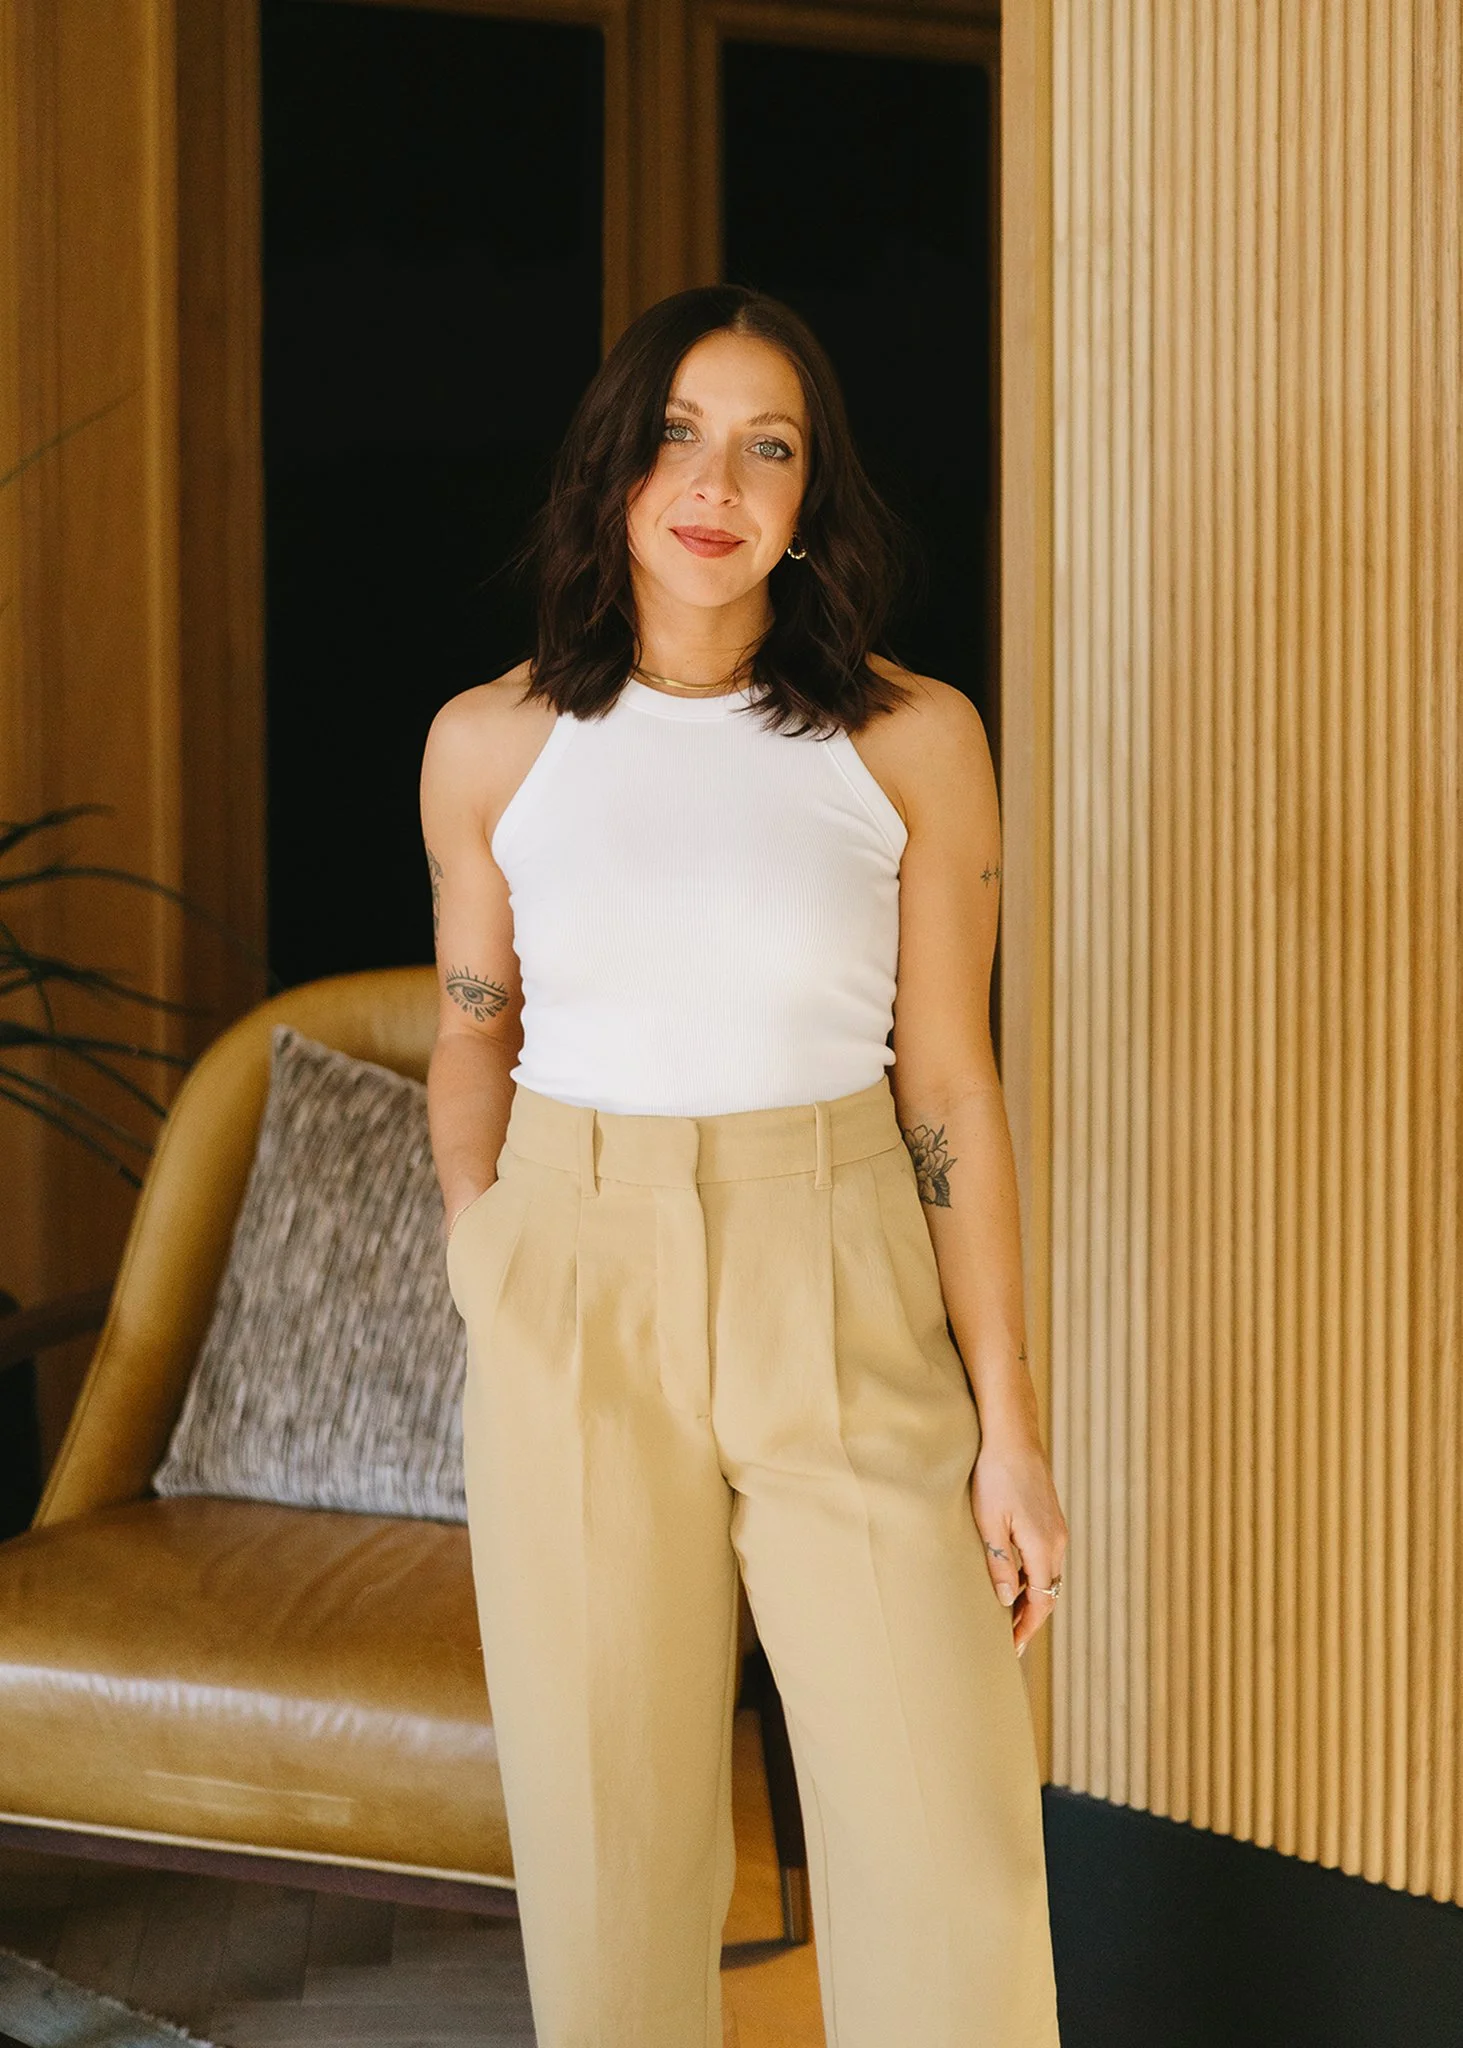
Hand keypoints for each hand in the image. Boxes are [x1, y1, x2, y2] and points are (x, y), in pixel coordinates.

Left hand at [969, 1434, 1068, 1657]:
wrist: (1011, 1434)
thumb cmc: (994, 1475)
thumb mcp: (988, 1523)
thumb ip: (998, 1564)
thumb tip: (1005, 1600)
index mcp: (1043, 1548)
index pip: (1040, 1602)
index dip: (1026, 1628)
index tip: (1012, 1649)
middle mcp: (1056, 1541)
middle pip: (1047, 1592)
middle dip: (1029, 1618)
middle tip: (1009, 1641)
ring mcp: (1056, 1527)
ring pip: (1046, 1574)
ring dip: (1030, 1596)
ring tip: (1007, 1615)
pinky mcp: (1050, 1515)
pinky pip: (1044, 1556)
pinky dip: (1031, 1575)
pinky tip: (1011, 1577)